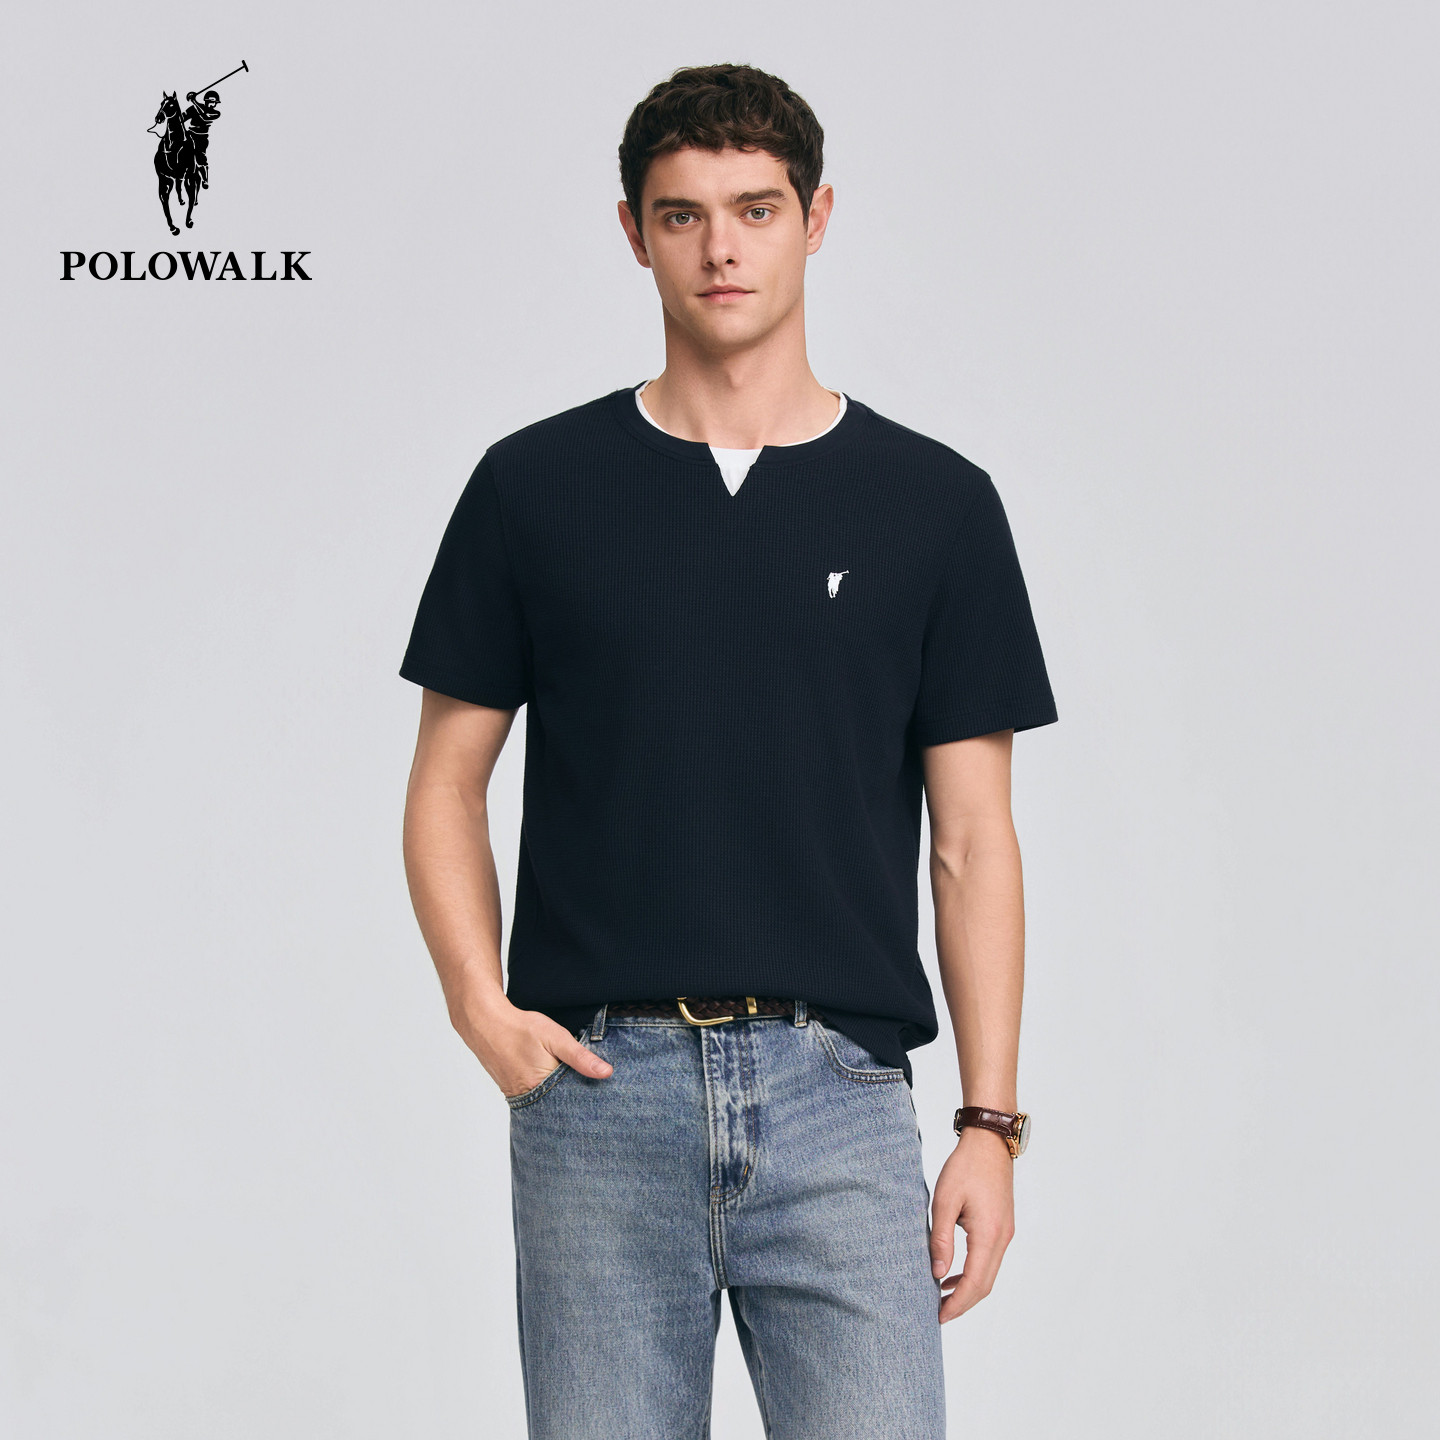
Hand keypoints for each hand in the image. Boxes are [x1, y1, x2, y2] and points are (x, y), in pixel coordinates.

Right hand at [450, 990, 612, 1098]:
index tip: (603, 1098)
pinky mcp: (513, 1091)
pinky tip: (555, 1084)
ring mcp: (518, 1096)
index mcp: (541, 1087)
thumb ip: (580, 1057)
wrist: (486, 1023)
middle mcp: (528, 1098)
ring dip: (561, 1098)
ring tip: (574, 1091)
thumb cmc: (521, 1028)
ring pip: (548, 1103)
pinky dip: (547, 1093)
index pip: (572, 1104)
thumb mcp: (556, 1037)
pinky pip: (536, 1098)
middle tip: (591, 1095)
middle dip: (575, 1102)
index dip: (588, 1099)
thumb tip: (606, 1073)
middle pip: (560, 1108)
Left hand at [930, 1125, 1014, 1321]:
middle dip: (963, 1303)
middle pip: (985, 1285)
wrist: (989, 1143)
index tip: (940, 1317)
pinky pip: (989, 1260)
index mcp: (989, 1234)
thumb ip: (941, 1239)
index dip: (958, 1304)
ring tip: (941, 1297)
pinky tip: (952, 1273)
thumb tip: (938, 1274)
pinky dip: (972, 1273)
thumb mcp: (945, 1201)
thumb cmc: (965, 1167)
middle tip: (938, 1314)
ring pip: (988, 1274)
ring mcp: (1005, 1233)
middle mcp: (1002, 1238)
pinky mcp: (1002, 1226)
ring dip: (967, 1289)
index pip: (975, 1283)